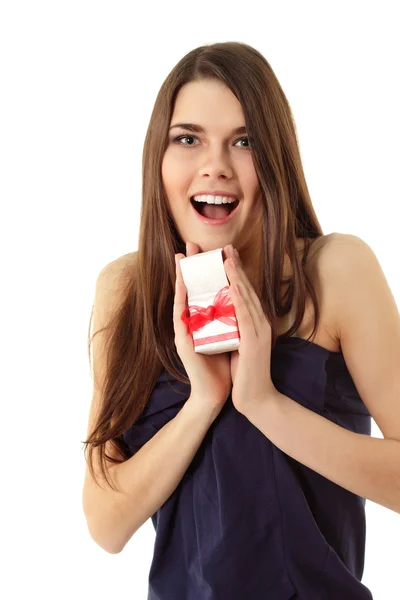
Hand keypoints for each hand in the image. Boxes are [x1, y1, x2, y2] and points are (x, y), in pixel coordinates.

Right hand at [173, 242, 231, 412]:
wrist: (215, 395)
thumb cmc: (223, 367)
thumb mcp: (229, 337)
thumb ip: (230, 321)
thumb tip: (239, 302)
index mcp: (204, 321)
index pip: (205, 291)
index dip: (207, 270)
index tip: (212, 251)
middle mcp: (192, 323)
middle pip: (192, 289)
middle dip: (191, 266)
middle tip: (191, 244)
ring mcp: (186, 332)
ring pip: (182, 298)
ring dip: (181, 277)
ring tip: (181, 257)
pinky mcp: (183, 342)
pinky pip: (181, 317)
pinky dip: (181, 300)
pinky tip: (181, 286)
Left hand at [223, 244, 276, 412]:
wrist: (257, 399)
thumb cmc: (245, 373)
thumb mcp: (239, 344)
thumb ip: (235, 328)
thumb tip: (224, 313)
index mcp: (256, 322)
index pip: (244, 292)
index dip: (236, 271)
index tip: (226, 254)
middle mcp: (260, 322)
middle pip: (246, 289)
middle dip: (234, 267)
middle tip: (225, 246)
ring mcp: (259, 331)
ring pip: (246, 297)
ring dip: (236, 276)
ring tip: (226, 258)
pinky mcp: (254, 341)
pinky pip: (245, 315)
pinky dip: (239, 298)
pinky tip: (232, 284)